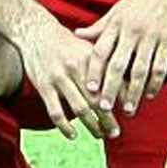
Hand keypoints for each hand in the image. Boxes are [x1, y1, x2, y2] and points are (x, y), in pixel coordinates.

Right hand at [13, 17, 118, 139]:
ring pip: (80, 109)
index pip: (111, 83)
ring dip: (92, 126)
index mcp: (90, 57)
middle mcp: (75, 67)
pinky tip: (73, 135)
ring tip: (100, 135)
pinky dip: (65, 127)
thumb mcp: (88, 49)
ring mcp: (58, 77)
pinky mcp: (43, 86)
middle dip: (109, 120)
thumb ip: (106, 66)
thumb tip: (130, 86)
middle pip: (97, 100)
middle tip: (116, 133)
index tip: (129, 113)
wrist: (36, 32)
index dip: (122, 101)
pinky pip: (56, 112)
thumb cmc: (68, 44)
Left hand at [74, 0, 166, 114]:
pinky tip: (150, 95)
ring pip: (140, 70)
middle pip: (118, 64)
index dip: (94, 71)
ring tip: (128, 109)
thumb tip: (77, 34)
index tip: (89, 90)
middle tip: (104, 109)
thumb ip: (99, 26)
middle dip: (110, 88)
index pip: (101, 50)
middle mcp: (132, 31)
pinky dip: (155, 83)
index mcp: (116, 23)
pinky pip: (161, 66)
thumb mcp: (117, 10)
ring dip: (133, 92)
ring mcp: (151, 36)